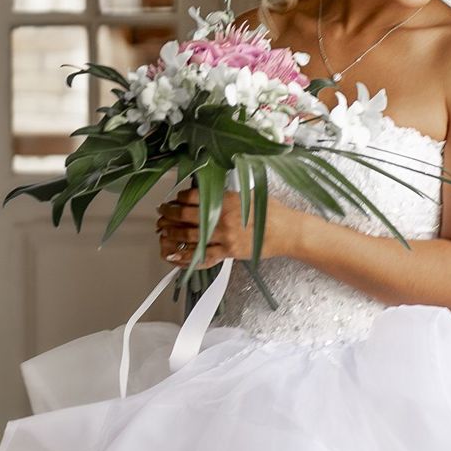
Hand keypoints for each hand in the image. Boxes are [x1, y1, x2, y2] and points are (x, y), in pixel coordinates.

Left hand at [155, 184, 300, 268]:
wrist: (288, 232)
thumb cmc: (273, 212)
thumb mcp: (250, 195)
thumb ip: (229, 196)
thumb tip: (213, 193)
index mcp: (228, 200)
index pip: (195, 196)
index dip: (180, 198)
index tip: (174, 199)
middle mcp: (223, 217)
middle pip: (187, 215)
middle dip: (169, 214)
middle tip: (162, 213)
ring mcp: (225, 236)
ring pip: (190, 235)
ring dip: (172, 233)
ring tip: (162, 231)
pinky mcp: (229, 252)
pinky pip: (203, 256)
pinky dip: (186, 257)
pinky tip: (174, 256)